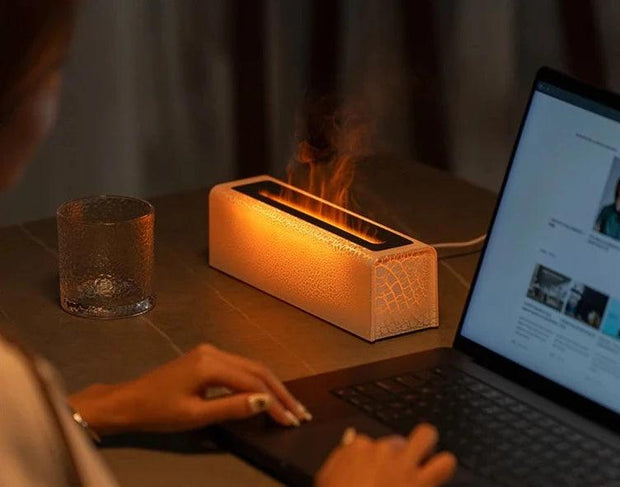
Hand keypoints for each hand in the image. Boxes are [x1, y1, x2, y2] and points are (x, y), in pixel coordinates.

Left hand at [68, 344, 311, 434]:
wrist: (128, 402)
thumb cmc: (158, 412)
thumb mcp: (195, 415)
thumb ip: (232, 407)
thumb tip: (265, 401)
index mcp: (211, 363)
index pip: (253, 382)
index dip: (275, 402)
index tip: (292, 420)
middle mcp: (214, 351)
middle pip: (257, 369)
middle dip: (280, 392)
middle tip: (300, 413)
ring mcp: (210, 353)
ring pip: (250, 367)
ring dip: (271, 386)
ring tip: (290, 406)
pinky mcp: (207, 358)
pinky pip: (239, 368)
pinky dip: (256, 382)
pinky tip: (266, 395)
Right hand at [316, 424, 456, 486]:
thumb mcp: (325, 480)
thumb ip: (338, 462)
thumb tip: (349, 448)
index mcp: (356, 448)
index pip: (366, 442)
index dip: (369, 459)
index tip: (369, 472)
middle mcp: (382, 450)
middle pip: (396, 440)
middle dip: (398, 453)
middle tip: (397, 472)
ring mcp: (405, 463)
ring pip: (426, 435)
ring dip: (426, 446)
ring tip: (425, 458)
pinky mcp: (424, 480)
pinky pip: (446, 463)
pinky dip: (444, 467)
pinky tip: (439, 475)